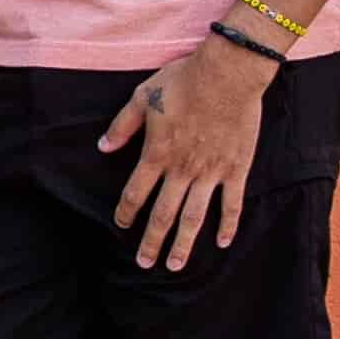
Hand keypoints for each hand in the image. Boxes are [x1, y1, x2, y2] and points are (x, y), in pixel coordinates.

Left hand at [97, 37, 271, 270]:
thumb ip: (123, 126)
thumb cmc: (183, 81)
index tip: (120, 226)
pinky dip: (227, 225)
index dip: (126, 211)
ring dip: (183, 243)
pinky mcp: (236, 168)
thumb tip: (102, 147)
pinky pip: (232, 203)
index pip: (135, 192)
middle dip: (152, 241)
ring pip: (194, 216)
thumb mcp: (142, 98)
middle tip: (145, 264)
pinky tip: (221, 243)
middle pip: (163, 213)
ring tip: (175, 265)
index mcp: (157, 153)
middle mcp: (182, 169)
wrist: (228, 73)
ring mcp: (212, 171)